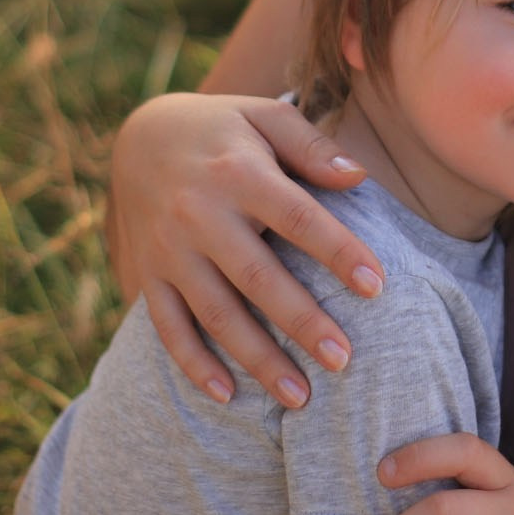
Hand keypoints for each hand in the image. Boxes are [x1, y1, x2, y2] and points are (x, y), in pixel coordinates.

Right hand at [110, 91, 382, 406]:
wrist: (137, 135)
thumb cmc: (222, 130)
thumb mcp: (264, 117)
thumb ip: (312, 147)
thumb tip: (360, 176)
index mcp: (238, 172)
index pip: (297, 217)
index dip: (338, 251)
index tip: (377, 286)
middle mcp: (200, 214)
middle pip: (257, 277)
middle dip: (301, 322)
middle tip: (343, 360)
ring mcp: (169, 250)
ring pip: (216, 314)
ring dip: (258, 359)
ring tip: (301, 397)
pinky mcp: (148, 275)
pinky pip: (169, 328)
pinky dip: (195, 364)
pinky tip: (228, 395)